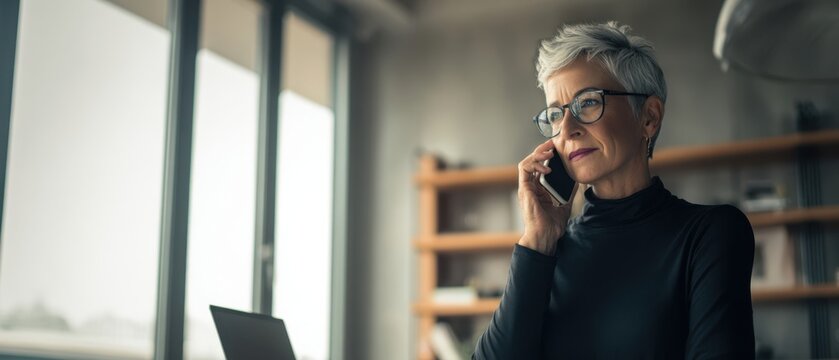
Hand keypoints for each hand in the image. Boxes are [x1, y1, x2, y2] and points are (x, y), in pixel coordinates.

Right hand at [516, 139, 578, 254]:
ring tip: (549, 150)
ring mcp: (525, 188)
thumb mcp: (565, 204)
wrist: (545, 236)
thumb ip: (569, 193)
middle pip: (532, 161)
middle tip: (554, 143)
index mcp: (537, 190)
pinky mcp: (524, 189)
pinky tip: (547, 166)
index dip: (546, 155)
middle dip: (542, 149)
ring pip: (526, 162)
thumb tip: (578, 182)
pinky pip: (524, 169)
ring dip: (537, 153)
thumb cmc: (552, 226)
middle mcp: (529, 187)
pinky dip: (534, 163)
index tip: (557, 148)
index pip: (539, 167)